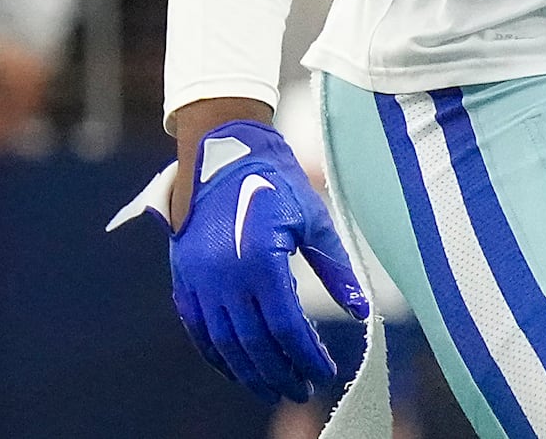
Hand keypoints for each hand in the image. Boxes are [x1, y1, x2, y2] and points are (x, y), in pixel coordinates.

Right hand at [112, 120, 368, 401]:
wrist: (222, 155)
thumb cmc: (275, 183)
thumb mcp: (313, 220)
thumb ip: (336, 268)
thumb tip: (363, 310)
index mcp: (259, 261)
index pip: (286, 325)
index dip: (307, 354)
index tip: (326, 372)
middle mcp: (223, 278)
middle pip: (254, 343)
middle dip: (279, 372)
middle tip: (302, 390)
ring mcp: (198, 283)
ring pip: (224, 344)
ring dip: (249, 372)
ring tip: (273, 389)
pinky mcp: (183, 282)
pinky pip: (199, 331)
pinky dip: (218, 356)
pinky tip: (238, 369)